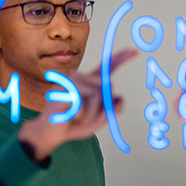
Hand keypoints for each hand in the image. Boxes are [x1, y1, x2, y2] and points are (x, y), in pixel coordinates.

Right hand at [18, 49, 136, 160]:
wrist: (50, 134)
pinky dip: (81, 117)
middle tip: (85, 116)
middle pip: (106, 86)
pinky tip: (70, 117)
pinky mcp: (62, 90)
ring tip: (77, 117)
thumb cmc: (73, 125)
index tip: (135, 51)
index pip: (106, 67)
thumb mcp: (97, 120)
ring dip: (90, 114)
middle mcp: (79, 77)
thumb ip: (110, 110)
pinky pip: (84, 105)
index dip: (121, 58)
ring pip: (96, 96)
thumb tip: (121, 98)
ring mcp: (69, 81)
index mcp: (89, 82)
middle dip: (102, 106)